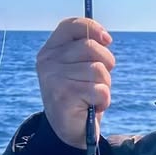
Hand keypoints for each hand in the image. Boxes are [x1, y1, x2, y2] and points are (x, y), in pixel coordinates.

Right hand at [36, 17, 114, 147]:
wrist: (69, 129)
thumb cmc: (79, 94)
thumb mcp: (80, 68)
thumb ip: (87, 50)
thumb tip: (104, 38)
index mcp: (51, 49)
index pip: (72, 25)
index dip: (93, 28)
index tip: (107, 40)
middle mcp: (48, 61)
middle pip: (91, 47)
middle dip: (105, 64)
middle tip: (98, 81)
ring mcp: (54, 78)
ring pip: (98, 70)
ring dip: (104, 85)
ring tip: (92, 95)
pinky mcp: (64, 95)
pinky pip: (101, 90)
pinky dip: (104, 100)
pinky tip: (92, 106)